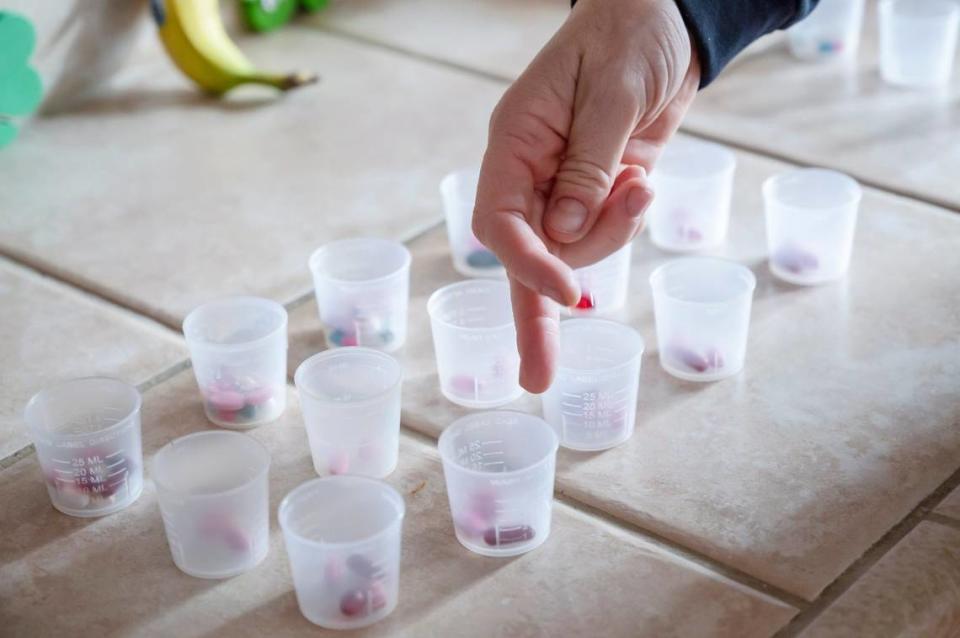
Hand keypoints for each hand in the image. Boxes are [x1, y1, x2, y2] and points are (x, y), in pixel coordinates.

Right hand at [473, 0, 699, 392]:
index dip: (528, 265)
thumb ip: (588, 167)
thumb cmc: (630, 36)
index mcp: (515, 143)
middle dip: (536, 316)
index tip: (567, 295)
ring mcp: (565, 186)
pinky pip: (606, 231)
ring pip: (575, 249)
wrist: (667, 20)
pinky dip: (628, 220)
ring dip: (613, 234)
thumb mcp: (612, 96)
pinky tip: (642, 180)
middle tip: (538, 381)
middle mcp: (531, 173)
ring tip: (641, 181)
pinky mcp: (599, 191)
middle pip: (527, 255)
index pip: (502, 221)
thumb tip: (567, 235)